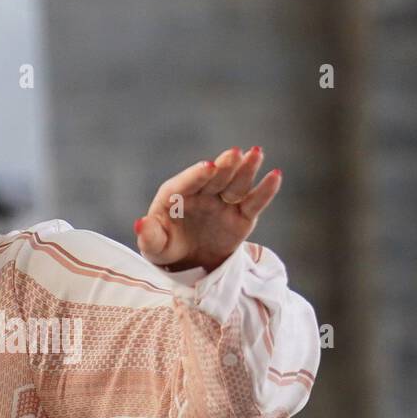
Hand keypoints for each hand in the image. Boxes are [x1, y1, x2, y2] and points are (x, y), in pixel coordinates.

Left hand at [135, 145, 280, 270]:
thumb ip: (149, 235)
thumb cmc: (166, 249)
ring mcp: (223, 203)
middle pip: (214, 178)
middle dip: (224, 166)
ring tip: (256, 152)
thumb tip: (140, 223)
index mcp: (175, 196)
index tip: (208, 166)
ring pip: (236, 183)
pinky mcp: (241, 216)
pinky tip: (275, 175)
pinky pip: (254, 202)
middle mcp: (201, 194)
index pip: (186, 183)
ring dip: (246, 168)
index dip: (197, 174)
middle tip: (235, 153)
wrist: (187, 265)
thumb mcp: (154, 247)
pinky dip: (266, 190)